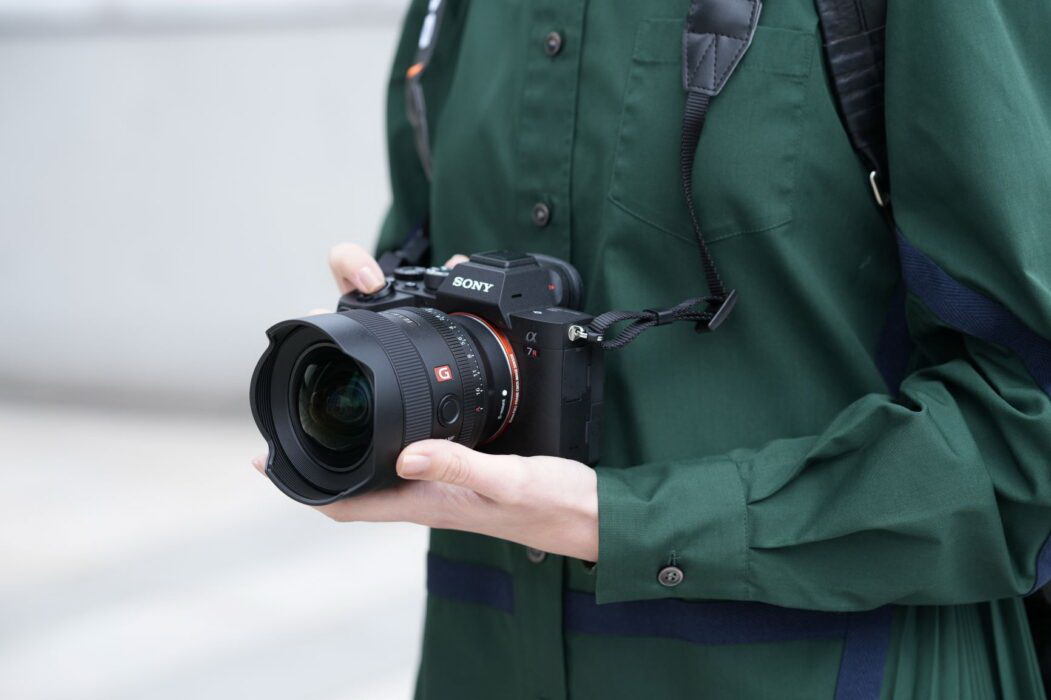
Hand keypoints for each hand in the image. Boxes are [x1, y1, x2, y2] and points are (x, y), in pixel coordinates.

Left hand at [251, 243, 598, 561]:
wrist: (592, 515)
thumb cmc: (554, 505)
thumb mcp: (508, 478)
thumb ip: (460, 465)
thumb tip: (404, 452)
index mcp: (428, 502)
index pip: (348, 504)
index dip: (303, 487)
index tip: (268, 462)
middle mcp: (428, 497)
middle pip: (352, 486)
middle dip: (314, 462)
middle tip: (285, 428)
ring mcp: (444, 488)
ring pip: (377, 472)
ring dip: (346, 450)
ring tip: (323, 420)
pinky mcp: (464, 474)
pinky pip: (410, 459)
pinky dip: (387, 442)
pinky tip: (393, 421)